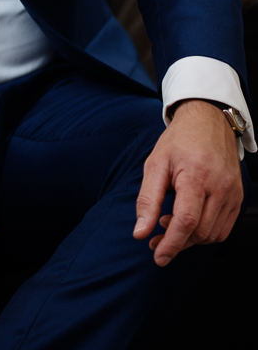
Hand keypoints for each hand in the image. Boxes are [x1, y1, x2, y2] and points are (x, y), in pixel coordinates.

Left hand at [133, 99, 242, 266]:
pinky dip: (205, 233)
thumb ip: (147, 200)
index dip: (171, 244)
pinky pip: (224, 228)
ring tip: (170, 224)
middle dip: (177, 242)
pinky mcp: (238, 196)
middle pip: (200, 232)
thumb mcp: (155, 164)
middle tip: (156, 238)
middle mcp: (219, 185)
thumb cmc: (178, 141)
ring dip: (190, 239)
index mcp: (195, 175)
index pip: (186, 221)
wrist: (207, 121)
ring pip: (213, 234)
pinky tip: (190, 222)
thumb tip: (140, 232)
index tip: (158, 256)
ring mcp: (232, 192)